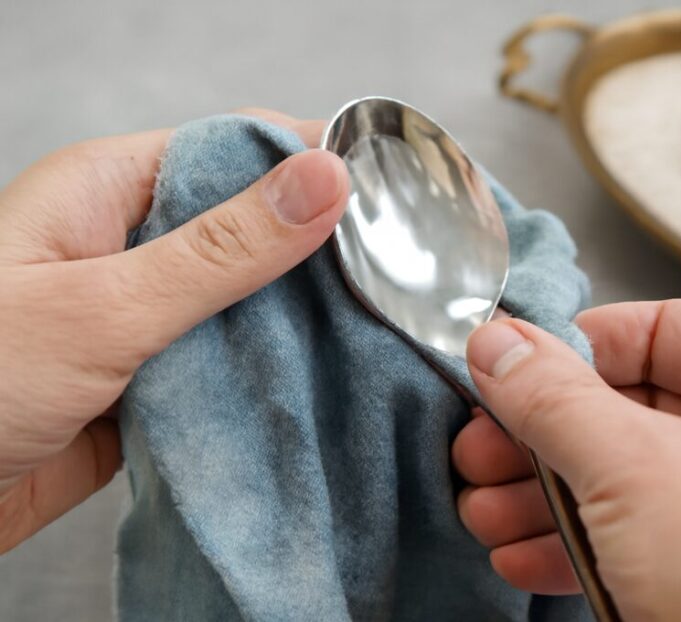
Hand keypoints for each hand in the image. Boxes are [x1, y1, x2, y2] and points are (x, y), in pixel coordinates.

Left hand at [0, 109, 344, 552]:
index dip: (309, 164)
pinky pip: (226, 361)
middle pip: (248, 225)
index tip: (385, 195)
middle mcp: (128, 243)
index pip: (232, 149)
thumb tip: (322, 180)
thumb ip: (221, 249)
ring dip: (297, 317)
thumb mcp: (103, 307)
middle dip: (315, 250)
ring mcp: (140, 313)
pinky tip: (315, 379)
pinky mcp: (151, 376)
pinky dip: (267, 371)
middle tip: (392, 273)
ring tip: (371, 327)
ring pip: (244, 298)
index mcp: (107, 190)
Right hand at [454, 300, 680, 620]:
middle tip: (483, 447)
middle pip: (646, 409)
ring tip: (488, 513)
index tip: (509, 367)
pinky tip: (527, 558)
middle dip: (546, 440)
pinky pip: (665, 539)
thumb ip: (553, 396)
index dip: (575, 348)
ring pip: (646, 481)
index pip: (667, 330)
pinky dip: (592, 545)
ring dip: (553, 498)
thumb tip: (502, 348)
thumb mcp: (631, 468)